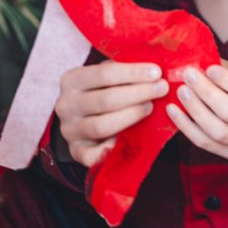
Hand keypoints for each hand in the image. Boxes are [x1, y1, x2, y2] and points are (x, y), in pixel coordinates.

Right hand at [53, 61, 167, 167]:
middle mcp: (66, 105)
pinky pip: (91, 156)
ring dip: (131, 116)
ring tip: (151, 107)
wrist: (80, 119)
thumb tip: (154, 71)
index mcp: (71, 80)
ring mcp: (70, 130)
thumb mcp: (105, 77)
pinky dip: (109, 150)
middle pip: (105, 100)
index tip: (157, 72)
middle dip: (138, 93)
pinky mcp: (76, 151)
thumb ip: (123, 72)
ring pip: (101, 126)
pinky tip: (127, 142)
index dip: (133, 73)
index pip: (104, 74)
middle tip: (162, 89)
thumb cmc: (100, 92)